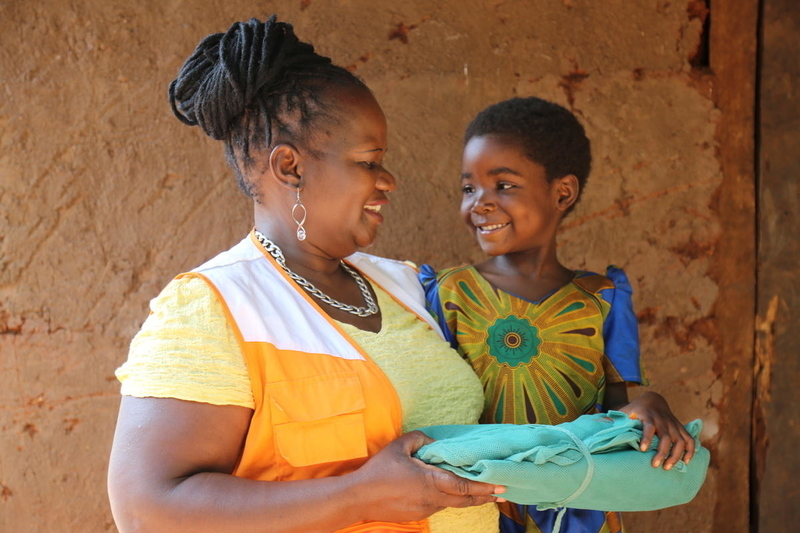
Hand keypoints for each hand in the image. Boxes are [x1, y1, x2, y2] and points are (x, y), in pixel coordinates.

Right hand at [349, 431, 505, 522]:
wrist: (359, 498)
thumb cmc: (378, 471)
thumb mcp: (399, 446)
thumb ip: (420, 439)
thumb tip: (435, 442)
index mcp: (430, 481)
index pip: (463, 486)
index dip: (484, 487)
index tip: (500, 487)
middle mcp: (432, 499)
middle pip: (465, 500)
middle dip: (485, 497)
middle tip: (502, 493)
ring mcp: (426, 509)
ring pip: (452, 504)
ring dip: (468, 498)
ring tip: (481, 492)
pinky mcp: (419, 515)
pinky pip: (440, 505)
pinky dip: (451, 499)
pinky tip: (452, 493)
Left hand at [618, 391, 695, 469]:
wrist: (653, 399)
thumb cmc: (635, 409)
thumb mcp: (625, 412)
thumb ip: (615, 420)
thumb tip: (599, 426)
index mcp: (647, 415)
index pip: (649, 426)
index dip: (647, 438)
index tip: (642, 450)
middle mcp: (662, 420)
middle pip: (666, 437)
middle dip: (662, 452)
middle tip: (655, 465)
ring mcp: (673, 424)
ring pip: (679, 440)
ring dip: (675, 455)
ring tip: (667, 467)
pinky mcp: (680, 428)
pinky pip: (690, 439)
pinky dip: (690, 450)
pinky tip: (686, 462)